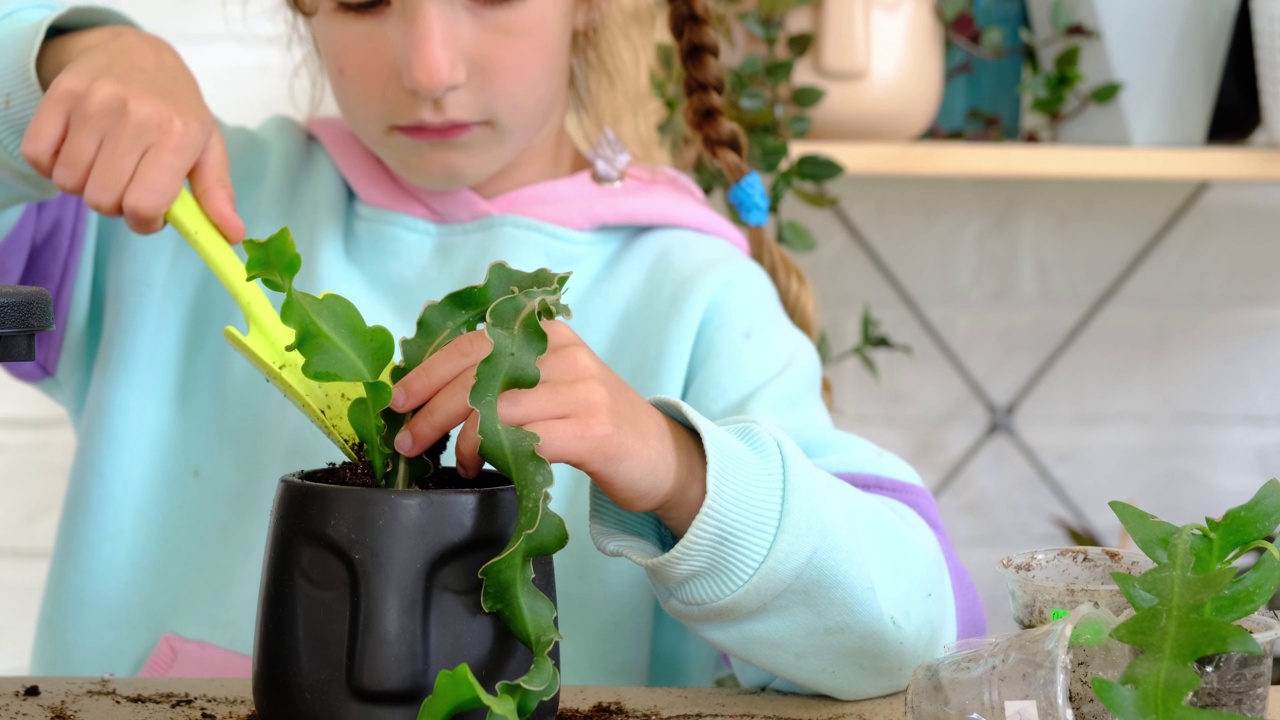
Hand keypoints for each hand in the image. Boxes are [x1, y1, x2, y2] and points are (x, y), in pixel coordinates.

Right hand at [21, 26, 243, 241]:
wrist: (137, 52)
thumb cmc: (176, 109)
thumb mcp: (206, 147)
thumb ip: (217, 194)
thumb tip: (232, 235)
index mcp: (178, 135)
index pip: (144, 206)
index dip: (144, 221)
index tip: (149, 211)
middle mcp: (136, 116)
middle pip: (102, 200)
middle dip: (114, 204)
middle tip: (127, 182)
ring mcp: (94, 103)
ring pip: (69, 182)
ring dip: (84, 184)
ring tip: (104, 163)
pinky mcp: (60, 94)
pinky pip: (38, 156)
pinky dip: (52, 164)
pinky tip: (77, 151)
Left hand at [389, 321, 707, 535]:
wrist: (660, 455)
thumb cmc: (593, 423)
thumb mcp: (550, 386)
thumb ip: (504, 377)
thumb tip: (430, 389)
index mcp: (549, 335)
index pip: (474, 343)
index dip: (429, 371)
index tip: (398, 398)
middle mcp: (565, 354)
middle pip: (479, 374)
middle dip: (432, 409)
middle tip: (407, 439)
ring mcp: (581, 391)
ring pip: (496, 407)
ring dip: (462, 439)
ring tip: (454, 461)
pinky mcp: (591, 430)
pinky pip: (525, 438)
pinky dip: (495, 454)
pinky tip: (486, 467)